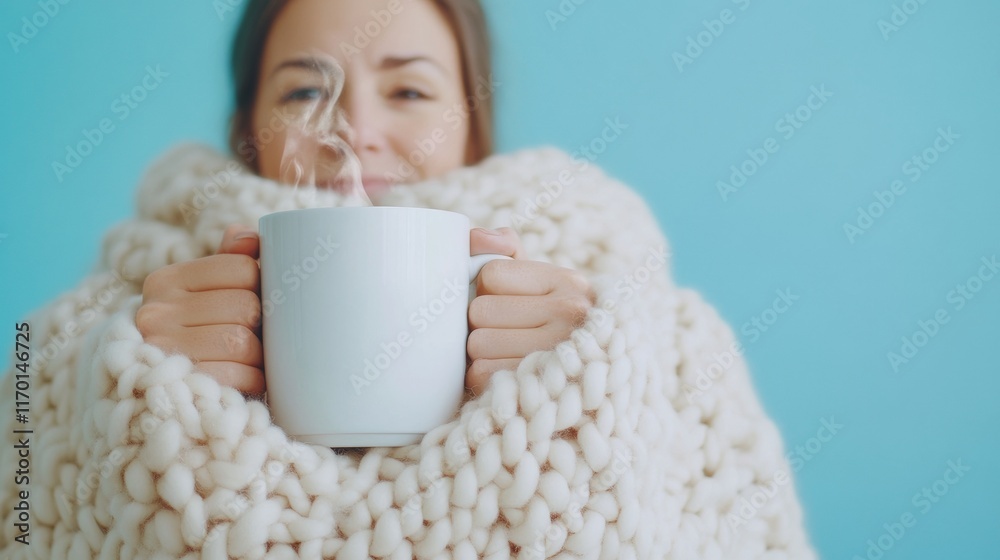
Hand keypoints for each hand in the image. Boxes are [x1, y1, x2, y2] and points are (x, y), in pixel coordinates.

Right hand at [136, 224, 264, 395]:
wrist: (155, 389)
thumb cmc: (193, 334)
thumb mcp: (202, 295)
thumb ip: (227, 262)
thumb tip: (249, 236)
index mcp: (167, 281)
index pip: (242, 268)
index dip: (262, 286)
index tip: (258, 301)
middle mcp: (156, 312)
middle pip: (245, 306)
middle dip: (262, 325)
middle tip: (261, 335)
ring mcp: (161, 350)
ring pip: (242, 341)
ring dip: (259, 355)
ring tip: (254, 359)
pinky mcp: (178, 384)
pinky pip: (235, 375)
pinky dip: (253, 379)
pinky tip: (250, 378)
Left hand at [466, 227, 596, 393]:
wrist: (595, 381)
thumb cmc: (555, 325)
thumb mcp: (542, 283)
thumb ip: (505, 250)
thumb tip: (477, 238)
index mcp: (567, 281)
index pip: (491, 274)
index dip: (486, 289)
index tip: (505, 302)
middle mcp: (571, 313)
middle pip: (479, 311)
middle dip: (481, 324)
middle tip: (502, 333)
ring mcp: (559, 352)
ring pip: (477, 344)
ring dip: (481, 353)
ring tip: (504, 355)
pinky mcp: (541, 387)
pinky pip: (482, 374)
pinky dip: (485, 379)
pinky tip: (504, 375)